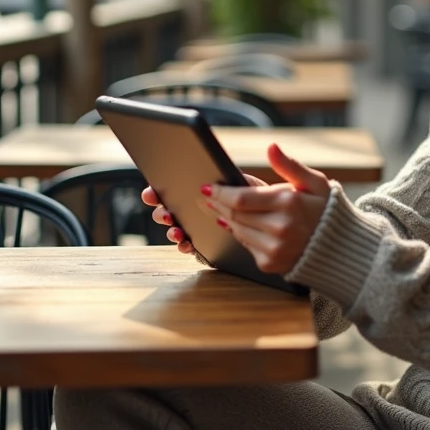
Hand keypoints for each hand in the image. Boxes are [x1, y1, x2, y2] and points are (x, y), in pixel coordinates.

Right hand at [141, 175, 271, 254]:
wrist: (280, 225)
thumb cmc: (267, 201)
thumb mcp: (255, 188)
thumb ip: (237, 184)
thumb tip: (210, 186)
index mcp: (208, 188)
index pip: (177, 185)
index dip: (159, 190)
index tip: (149, 192)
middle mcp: (200, 206)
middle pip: (172, 207)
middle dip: (162, 210)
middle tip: (162, 212)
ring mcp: (201, 225)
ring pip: (179, 227)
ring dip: (172, 229)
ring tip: (176, 229)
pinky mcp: (207, 242)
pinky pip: (191, 244)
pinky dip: (185, 245)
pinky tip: (186, 244)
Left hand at [203, 143, 332, 273]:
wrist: (340, 248)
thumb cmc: (326, 210)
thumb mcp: (315, 182)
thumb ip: (290, 165)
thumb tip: (271, 147)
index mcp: (288, 203)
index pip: (241, 198)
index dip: (220, 192)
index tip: (208, 186)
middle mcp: (279, 228)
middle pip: (234, 214)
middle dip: (217, 204)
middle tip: (207, 196)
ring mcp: (274, 249)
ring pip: (236, 230)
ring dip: (226, 218)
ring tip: (220, 208)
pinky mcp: (270, 264)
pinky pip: (245, 246)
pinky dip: (241, 234)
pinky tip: (239, 225)